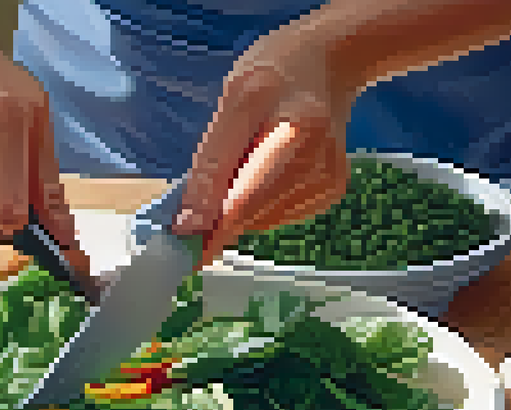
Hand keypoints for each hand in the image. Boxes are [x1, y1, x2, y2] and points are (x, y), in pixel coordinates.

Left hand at [172, 27, 354, 265]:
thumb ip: (211, 164)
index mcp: (298, 131)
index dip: (208, 228)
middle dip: (218, 213)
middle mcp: (320, 165)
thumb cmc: (276, 72)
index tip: (180, 246)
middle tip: (202, 190)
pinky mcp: (330, 193)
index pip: (244, 200)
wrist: (328, 63)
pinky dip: (258, 202)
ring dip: (238, 206)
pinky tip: (265, 168)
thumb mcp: (234, 101)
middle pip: (251, 214)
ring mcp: (329, 183)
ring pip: (261, 220)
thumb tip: (188, 225)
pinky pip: (276, 215)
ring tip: (246, 159)